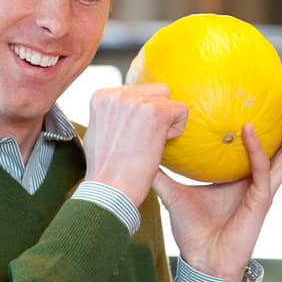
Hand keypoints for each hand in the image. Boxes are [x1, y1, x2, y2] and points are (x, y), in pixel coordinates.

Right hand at [82, 83, 189, 206]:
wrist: (109, 190)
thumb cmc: (106, 170)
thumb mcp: (99, 132)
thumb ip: (114, 114)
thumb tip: (129, 108)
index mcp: (102, 96)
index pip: (137, 92)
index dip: (140, 116)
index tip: (130, 137)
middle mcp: (118, 94)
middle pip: (155, 91)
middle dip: (155, 114)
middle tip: (142, 141)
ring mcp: (136, 101)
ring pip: (168, 99)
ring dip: (166, 122)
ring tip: (149, 144)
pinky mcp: (156, 112)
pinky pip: (182, 111)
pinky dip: (177, 130)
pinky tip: (159, 146)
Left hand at [153, 93, 281, 280]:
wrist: (202, 263)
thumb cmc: (192, 231)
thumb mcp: (173, 193)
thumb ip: (162, 170)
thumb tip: (141, 146)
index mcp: (246, 176)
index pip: (266, 144)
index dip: (270, 123)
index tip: (265, 96)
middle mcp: (260, 180)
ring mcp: (264, 190)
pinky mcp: (261, 201)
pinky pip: (263, 170)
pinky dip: (258, 148)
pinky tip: (249, 129)